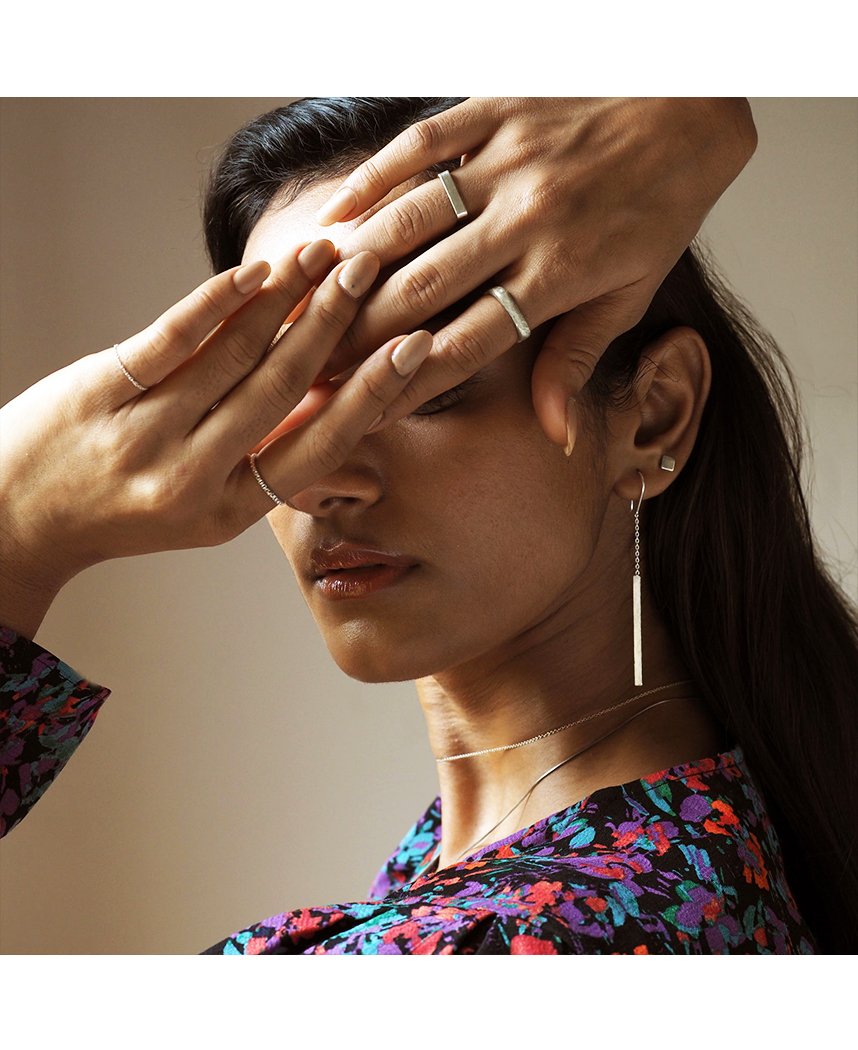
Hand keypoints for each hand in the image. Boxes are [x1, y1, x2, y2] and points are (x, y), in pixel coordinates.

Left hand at [0, 242, 432, 637]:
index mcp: (227, 511)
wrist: (16, 515)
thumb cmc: (120, 505)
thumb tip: (333, 404)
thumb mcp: (202, 508)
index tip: (412, 349)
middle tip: (370, 273)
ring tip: (324, 255)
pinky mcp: (99, 392)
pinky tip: (254, 272)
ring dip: (285, 298)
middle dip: (331, 324)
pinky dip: (218, 301)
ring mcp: (141, 433)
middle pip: (279, 388)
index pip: (315, 446)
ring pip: (231, 355)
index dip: (369, 394)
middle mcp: (189, 477)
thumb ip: (262, 460)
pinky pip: (171, 339)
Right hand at [313, 97, 756, 449]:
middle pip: (422, 290)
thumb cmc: (660, 209)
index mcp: (560, 275)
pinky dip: (370, 181)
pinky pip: (419, 148)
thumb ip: (577, 359)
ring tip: (305, 304)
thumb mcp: (630, 294)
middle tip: (309, 367)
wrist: (689, 106)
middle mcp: (525, 222)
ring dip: (352, 267)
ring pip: (409, 222)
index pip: (466, 345)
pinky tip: (332, 218)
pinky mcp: (494, 112)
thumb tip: (554, 437)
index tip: (360, 411)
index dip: (406, 382)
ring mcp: (506, 164)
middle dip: (359, 335)